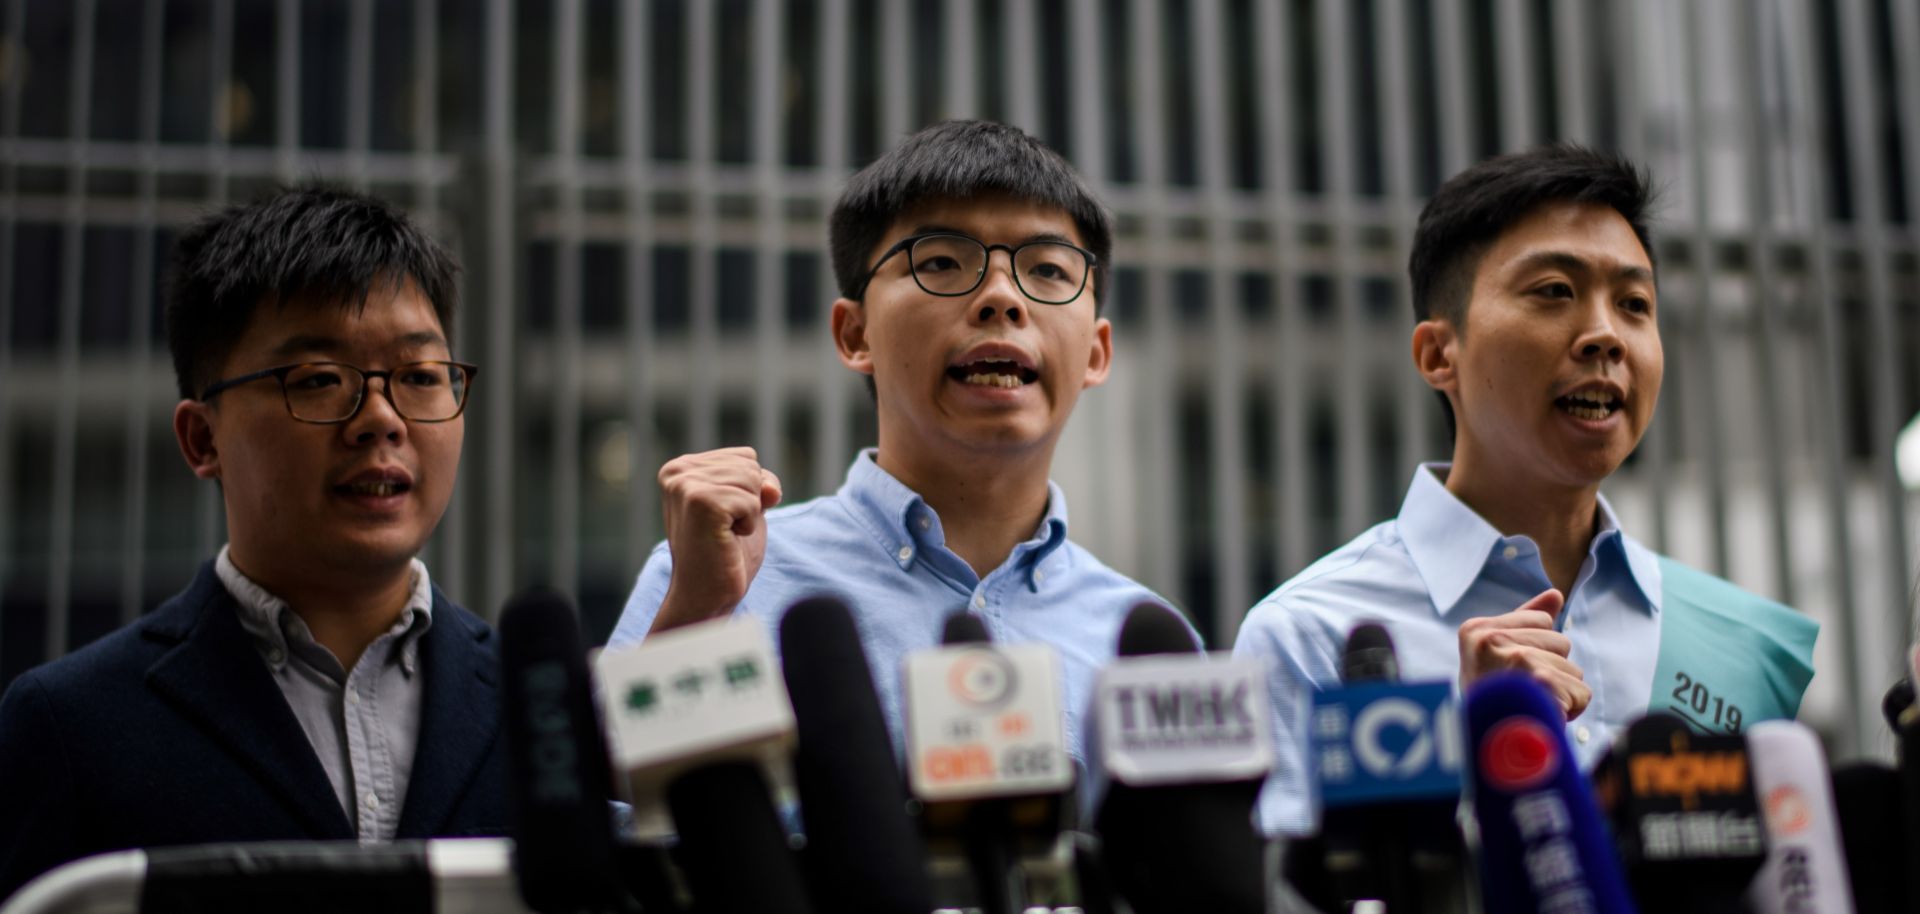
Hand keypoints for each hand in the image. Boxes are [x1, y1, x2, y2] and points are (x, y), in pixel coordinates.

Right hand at [650, 447, 782, 632]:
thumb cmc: (725, 552)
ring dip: (749, 513)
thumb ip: (761, 483)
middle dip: (751, 501)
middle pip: (751, 465)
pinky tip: (727, 539)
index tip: (724, 516)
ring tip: (724, 534)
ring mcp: (686, 485)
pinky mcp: (701, 502)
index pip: (746, 456)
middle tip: (725, 529)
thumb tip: (770, 489)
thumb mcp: (747, 506)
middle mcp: (677, 471)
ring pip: (753, 480)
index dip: (750, 490)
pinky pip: (752, 500)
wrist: (705, 595)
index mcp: (681, 467)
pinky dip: (749, 524)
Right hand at [1457, 589, 1589, 719]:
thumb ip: (1524, 621)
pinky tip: (1545, 718)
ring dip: (1559, 693)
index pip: (1542, 621)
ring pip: (1573, 669)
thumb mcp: (1494, 655)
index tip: (1509, 674)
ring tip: (1531, 707)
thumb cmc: (1489, 701)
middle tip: (1522, 693)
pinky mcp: (1541, 683)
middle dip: (1551, 670)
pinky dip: (1570, 711)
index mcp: (1476, 629)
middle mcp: (1492, 640)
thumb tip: (1556, 594)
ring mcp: (1516, 659)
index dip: (1535, 650)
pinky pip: (1581, 692)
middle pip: (1561, 642)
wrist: (1480, 747)